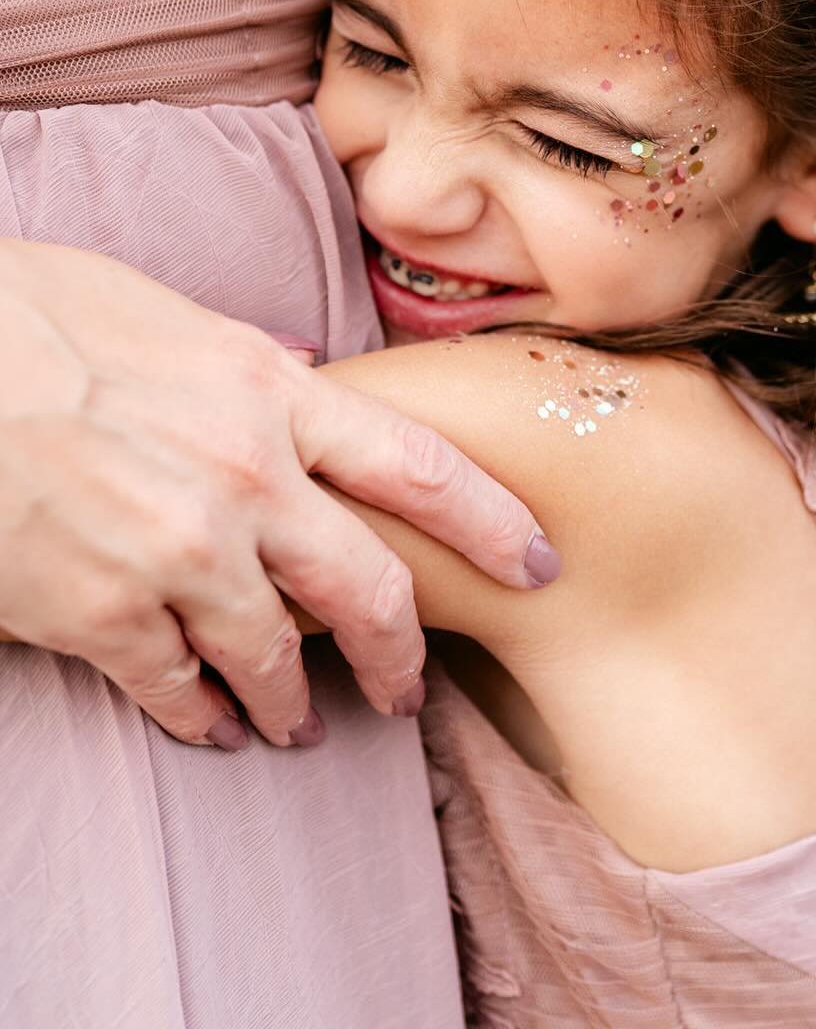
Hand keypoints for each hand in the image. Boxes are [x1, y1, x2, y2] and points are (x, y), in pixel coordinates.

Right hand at [0, 239, 559, 749]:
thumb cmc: (45, 316)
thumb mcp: (180, 319)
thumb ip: (256, 367)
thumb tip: (306, 375)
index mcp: (276, 395)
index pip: (424, 469)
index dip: (496, 526)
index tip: (538, 563)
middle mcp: (249, 480)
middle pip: (370, 589)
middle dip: (403, 655)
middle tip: (411, 693)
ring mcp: (181, 554)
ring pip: (277, 658)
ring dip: (294, 704)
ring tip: (294, 728)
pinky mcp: (103, 615)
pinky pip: (178, 690)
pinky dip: (200, 717)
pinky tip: (209, 727)